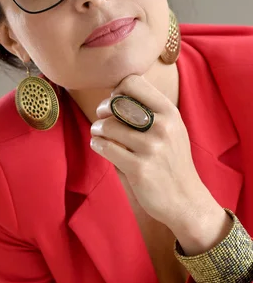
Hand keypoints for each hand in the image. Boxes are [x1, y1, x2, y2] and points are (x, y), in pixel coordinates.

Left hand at [89, 74, 214, 231]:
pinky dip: (97, 144)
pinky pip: (105, 147)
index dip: (116, 91)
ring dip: (96, 129)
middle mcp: (163, 126)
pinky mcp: (139, 168)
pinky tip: (99, 146)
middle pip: (116, 102)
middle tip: (102, 119)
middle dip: (102, 110)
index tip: (114, 104)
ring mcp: (152, 148)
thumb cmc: (170, 161)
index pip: (132, 82)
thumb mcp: (170, 128)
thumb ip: (148, 111)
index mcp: (170, 112)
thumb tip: (113, 94)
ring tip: (99, 135)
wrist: (185, 200)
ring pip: (107, 126)